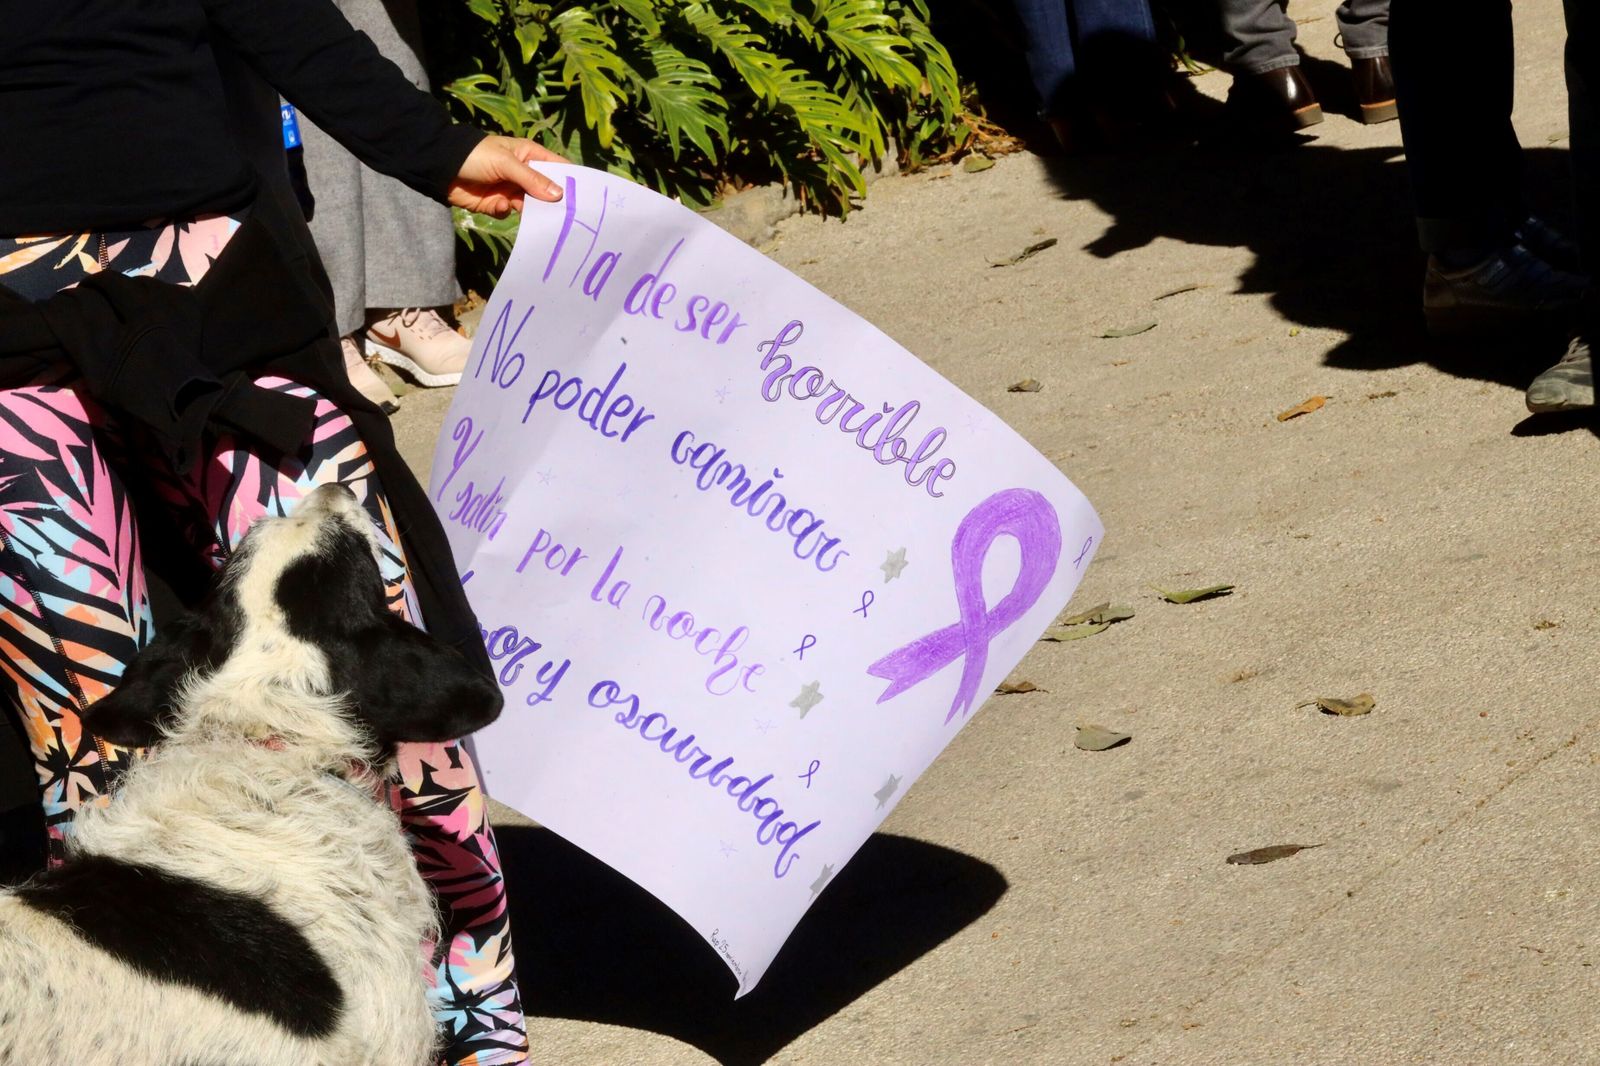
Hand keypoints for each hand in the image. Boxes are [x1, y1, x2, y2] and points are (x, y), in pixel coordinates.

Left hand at [447, 136, 567, 216]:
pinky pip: (511, 213)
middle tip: (567, 216)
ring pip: (531, 205)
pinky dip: (507, 211)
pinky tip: (500, 205)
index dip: (571, 180)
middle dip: (554, 202)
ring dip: (533, 211)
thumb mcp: (507, 163)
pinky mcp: (498, 204)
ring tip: (537, 217)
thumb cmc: (476, 156)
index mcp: (530, 155)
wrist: (442, 168)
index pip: (557, 167)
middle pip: (547, 191)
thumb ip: (532, 179)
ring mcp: (512, 190)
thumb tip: (558, 195)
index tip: (585, 197)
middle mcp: (524, 174)